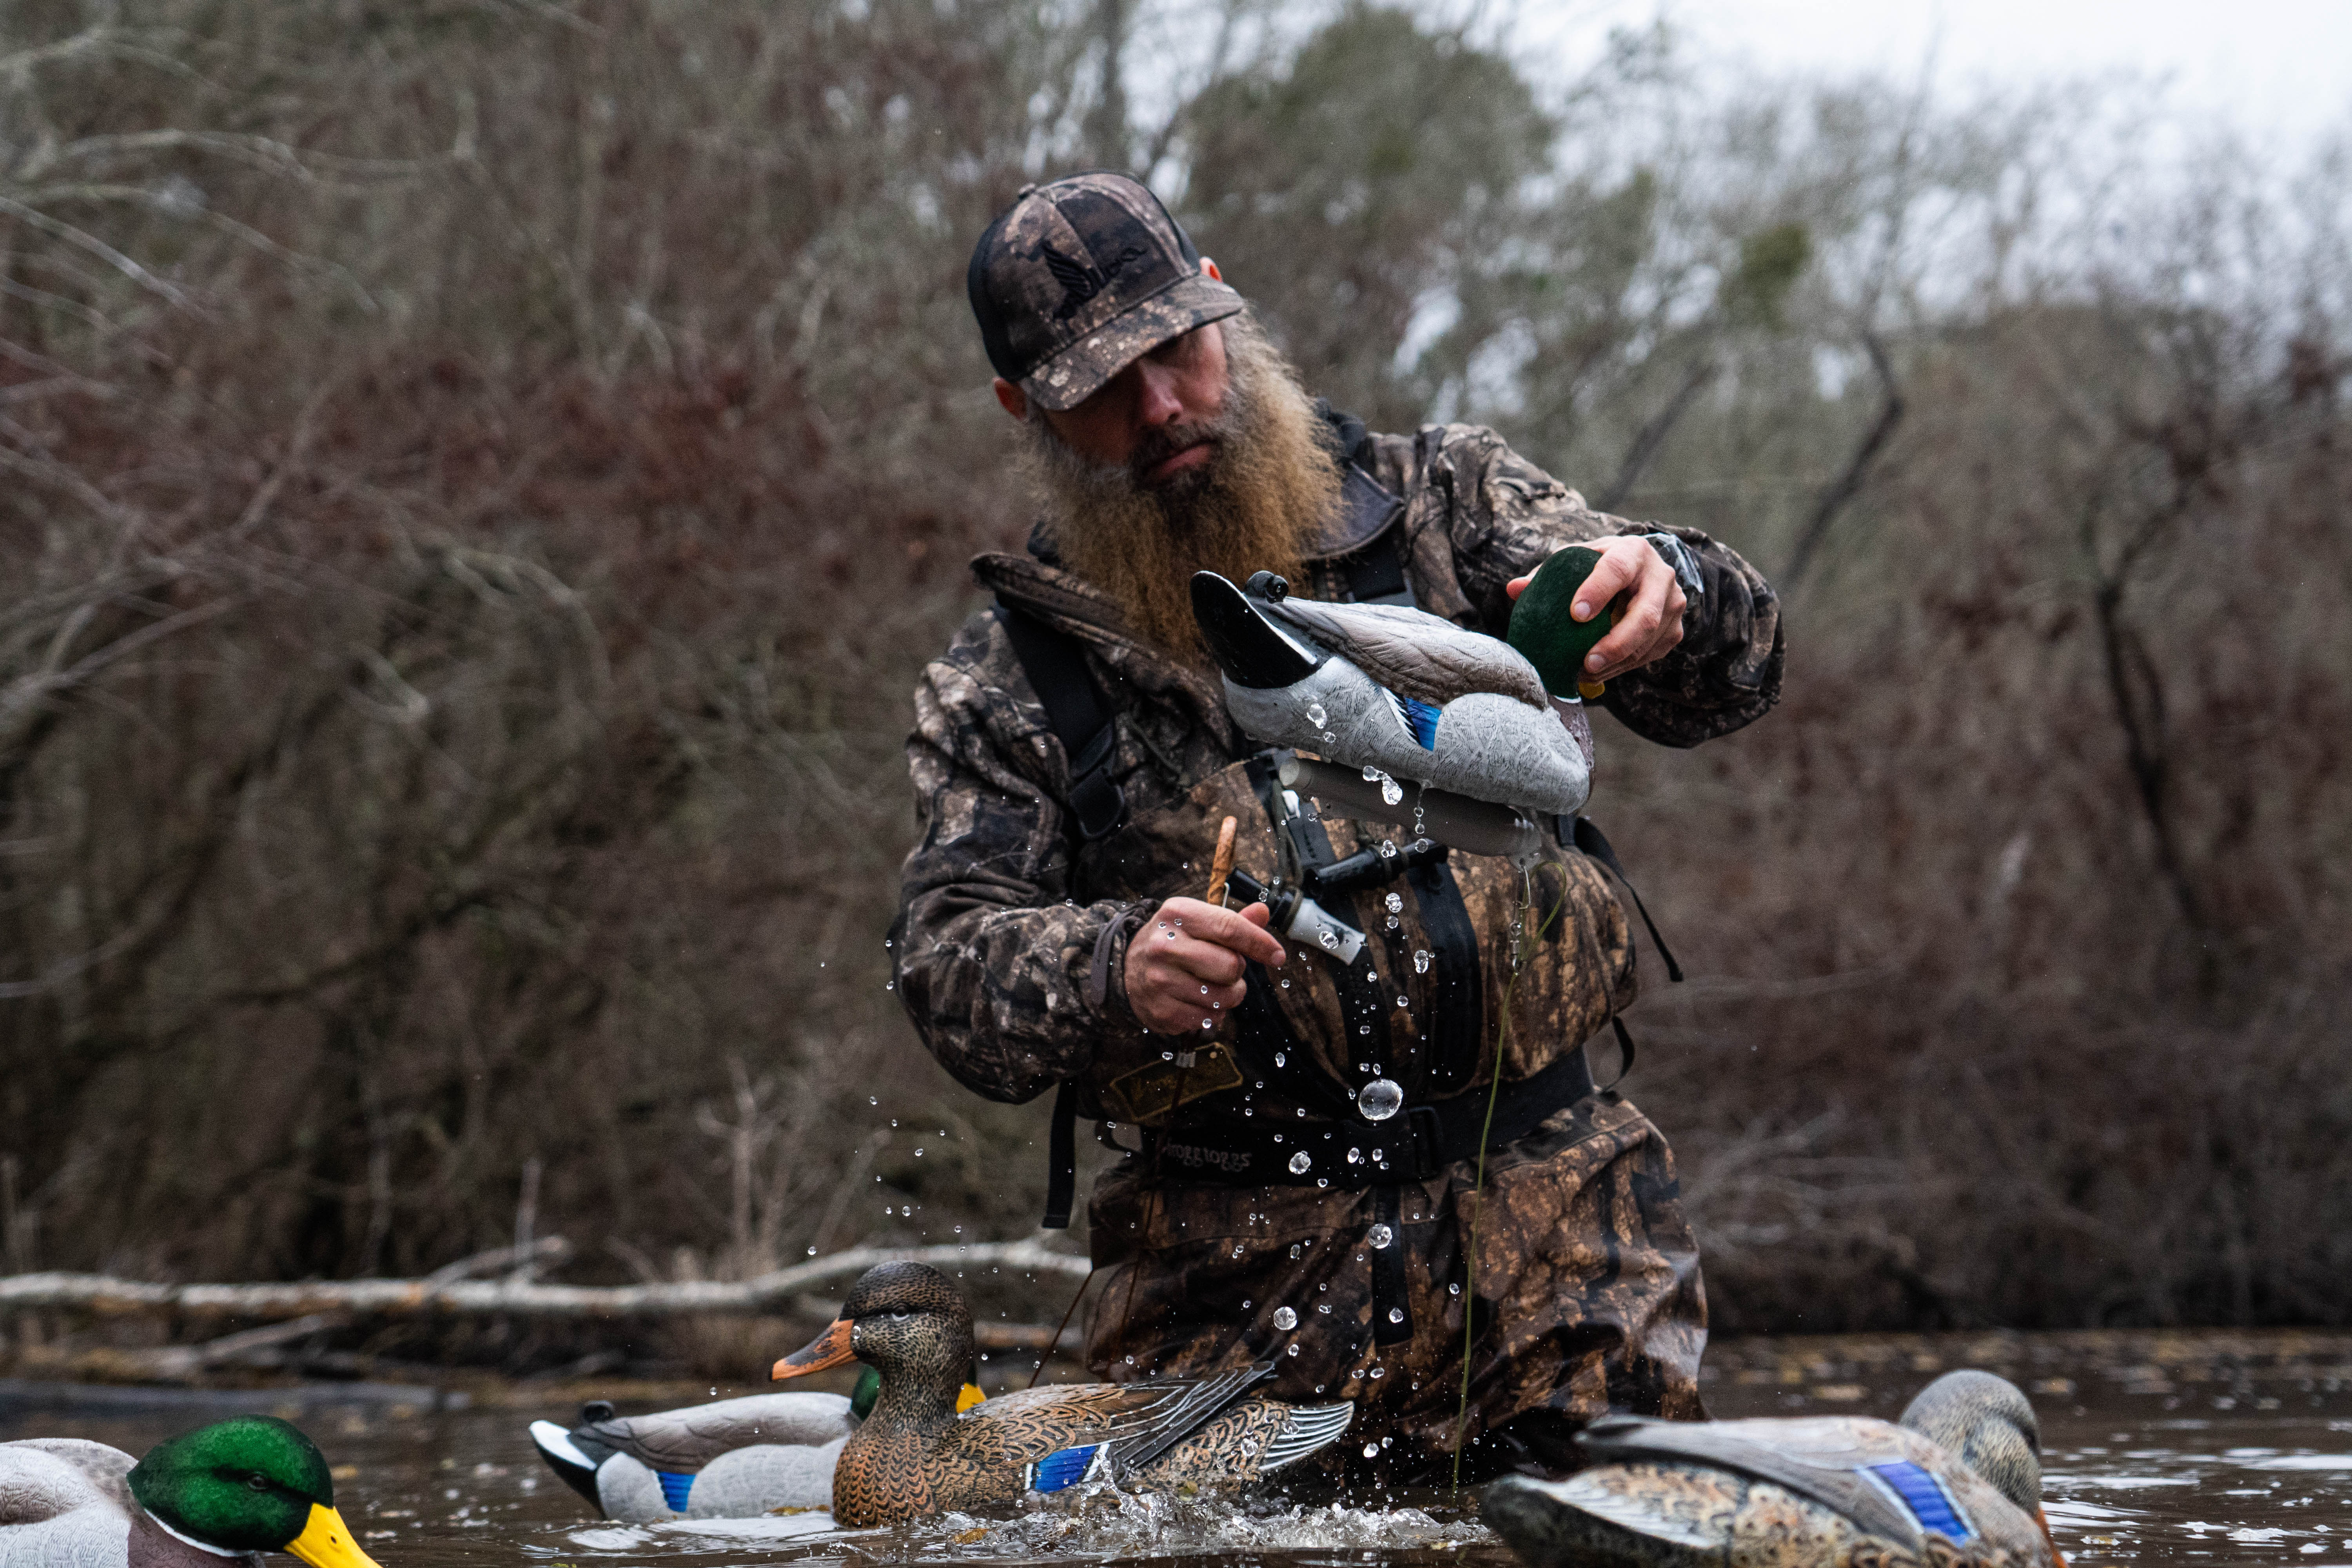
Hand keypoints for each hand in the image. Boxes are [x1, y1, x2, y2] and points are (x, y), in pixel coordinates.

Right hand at [1123, 897, 1285, 1034]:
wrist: (1126, 968)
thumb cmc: (1172, 941)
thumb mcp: (1196, 920)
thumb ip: (1232, 919)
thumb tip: (1263, 912)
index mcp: (1177, 915)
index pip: (1229, 928)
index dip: (1260, 943)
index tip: (1277, 955)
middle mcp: (1164, 946)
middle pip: (1230, 966)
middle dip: (1237, 970)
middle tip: (1225, 968)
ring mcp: (1160, 981)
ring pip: (1223, 997)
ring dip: (1229, 995)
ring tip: (1213, 984)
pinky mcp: (1161, 1012)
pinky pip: (1209, 1019)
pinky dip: (1213, 1012)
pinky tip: (1198, 1000)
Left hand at [1506, 535, 1687, 681]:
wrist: (1644, 570)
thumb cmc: (1601, 566)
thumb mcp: (1578, 560)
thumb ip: (1547, 574)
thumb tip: (1513, 589)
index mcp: (1633, 552)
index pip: (1617, 570)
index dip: (1597, 591)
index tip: (1575, 614)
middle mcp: (1661, 576)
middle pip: (1644, 616)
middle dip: (1615, 643)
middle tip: (1587, 663)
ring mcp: (1673, 605)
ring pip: (1648, 641)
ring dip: (1616, 663)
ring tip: (1584, 674)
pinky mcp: (1675, 630)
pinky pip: (1649, 655)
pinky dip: (1622, 668)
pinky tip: (1599, 674)